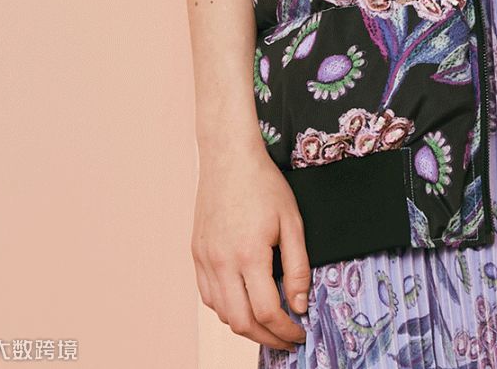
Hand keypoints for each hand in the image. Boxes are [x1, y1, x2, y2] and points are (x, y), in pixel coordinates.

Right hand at [191, 138, 310, 349]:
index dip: (285, 330)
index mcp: (249, 254)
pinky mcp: (196, 254)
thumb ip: (298, 267)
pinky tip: (244, 302)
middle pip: (241, 322)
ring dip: (246, 325)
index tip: (299, 332)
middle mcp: (221, 263)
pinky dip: (227, 308)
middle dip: (267, 337)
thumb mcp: (291, 222)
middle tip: (286, 338)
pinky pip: (209, 296)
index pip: (267, 312)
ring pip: (222, 314)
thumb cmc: (263, 184)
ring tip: (268, 323)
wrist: (228, 157)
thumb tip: (299, 305)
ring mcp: (205, 260)